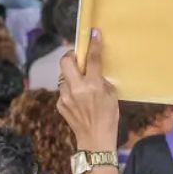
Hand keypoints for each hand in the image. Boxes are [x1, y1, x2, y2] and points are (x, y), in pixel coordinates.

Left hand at [57, 29, 118, 151]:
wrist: (95, 140)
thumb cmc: (109, 117)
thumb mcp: (112, 95)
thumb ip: (101, 81)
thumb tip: (94, 72)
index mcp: (93, 85)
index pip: (91, 59)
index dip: (93, 44)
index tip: (94, 33)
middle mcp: (77, 88)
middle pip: (65, 61)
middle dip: (71, 56)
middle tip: (77, 58)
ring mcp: (66, 97)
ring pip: (63, 76)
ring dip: (71, 76)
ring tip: (80, 84)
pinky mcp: (60, 104)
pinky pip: (63, 91)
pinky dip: (70, 91)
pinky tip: (78, 99)